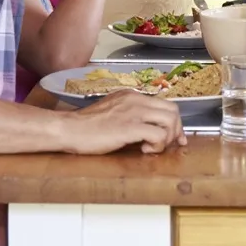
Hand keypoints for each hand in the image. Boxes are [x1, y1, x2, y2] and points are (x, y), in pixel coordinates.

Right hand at [63, 90, 185, 154]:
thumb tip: (147, 128)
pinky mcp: (130, 127)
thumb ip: (130, 115)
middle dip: (176, 130)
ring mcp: (134, 112)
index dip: (174, 122)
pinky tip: (143, 150)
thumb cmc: (86, 126)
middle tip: (169, 144)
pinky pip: (158, 134)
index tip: (175, 136)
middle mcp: (136, 100)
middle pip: (173, 110)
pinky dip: (157, 145)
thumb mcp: (112, 111)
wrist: (69, 129)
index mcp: (132, 95)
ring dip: (167, 138)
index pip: (164, 104)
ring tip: (152, 147)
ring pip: (170, 121)